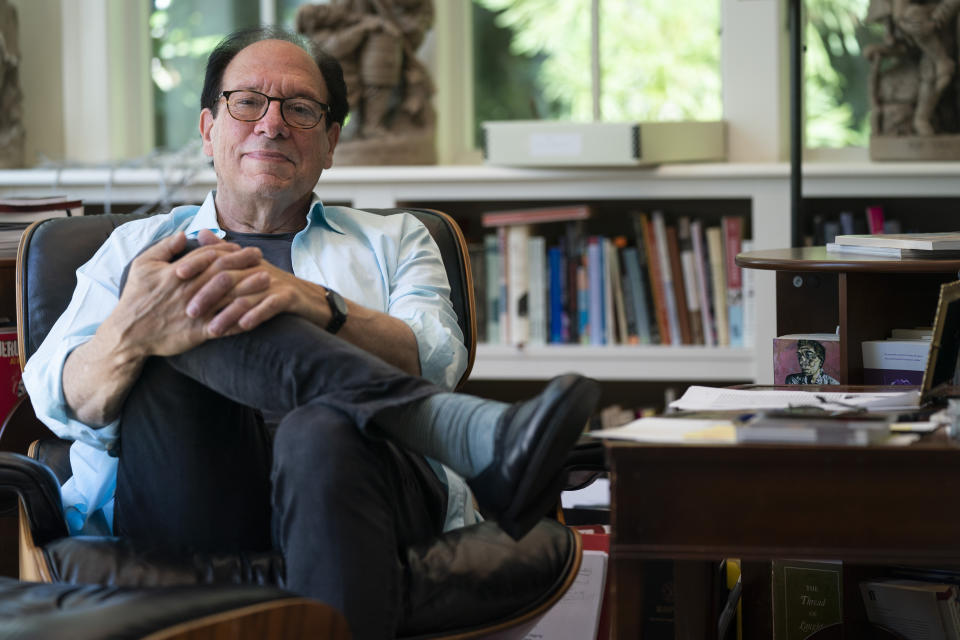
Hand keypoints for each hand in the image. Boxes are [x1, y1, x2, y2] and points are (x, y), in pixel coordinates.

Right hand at [106, 231, 263, 356]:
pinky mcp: (198, 333)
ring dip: (249, 287)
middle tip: (260, 256)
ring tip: (267, 278)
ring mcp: (195, 312)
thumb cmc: (135, 297)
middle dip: (244, 263)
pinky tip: (257, 312)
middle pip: (223, 272)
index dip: (227, 250)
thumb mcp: (142, 265)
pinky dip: (242, 318)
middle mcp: (188, 291)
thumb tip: (184, 233)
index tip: (241, 247)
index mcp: (176, 273)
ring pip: (227, 297)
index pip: (208, 255)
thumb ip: (164, 247)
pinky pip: (225, 324)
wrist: (128, 334)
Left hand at [187, 253, 330, 336]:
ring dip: (228, 314)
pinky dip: (257, 315)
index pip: (218, 258)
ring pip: (246, 295)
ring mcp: (276, 283)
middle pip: (228, 277)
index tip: (176, 275)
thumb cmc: (275, 286)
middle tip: (189, 312)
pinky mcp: (290, 297)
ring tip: (213, 330)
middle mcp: (259, 269)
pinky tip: (244, 327)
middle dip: (207, 294)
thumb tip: (201, 233)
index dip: (196, 264)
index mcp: (247, 261)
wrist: (312, 300)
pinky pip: (271, 305)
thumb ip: (224, 252)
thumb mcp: (250, 267)